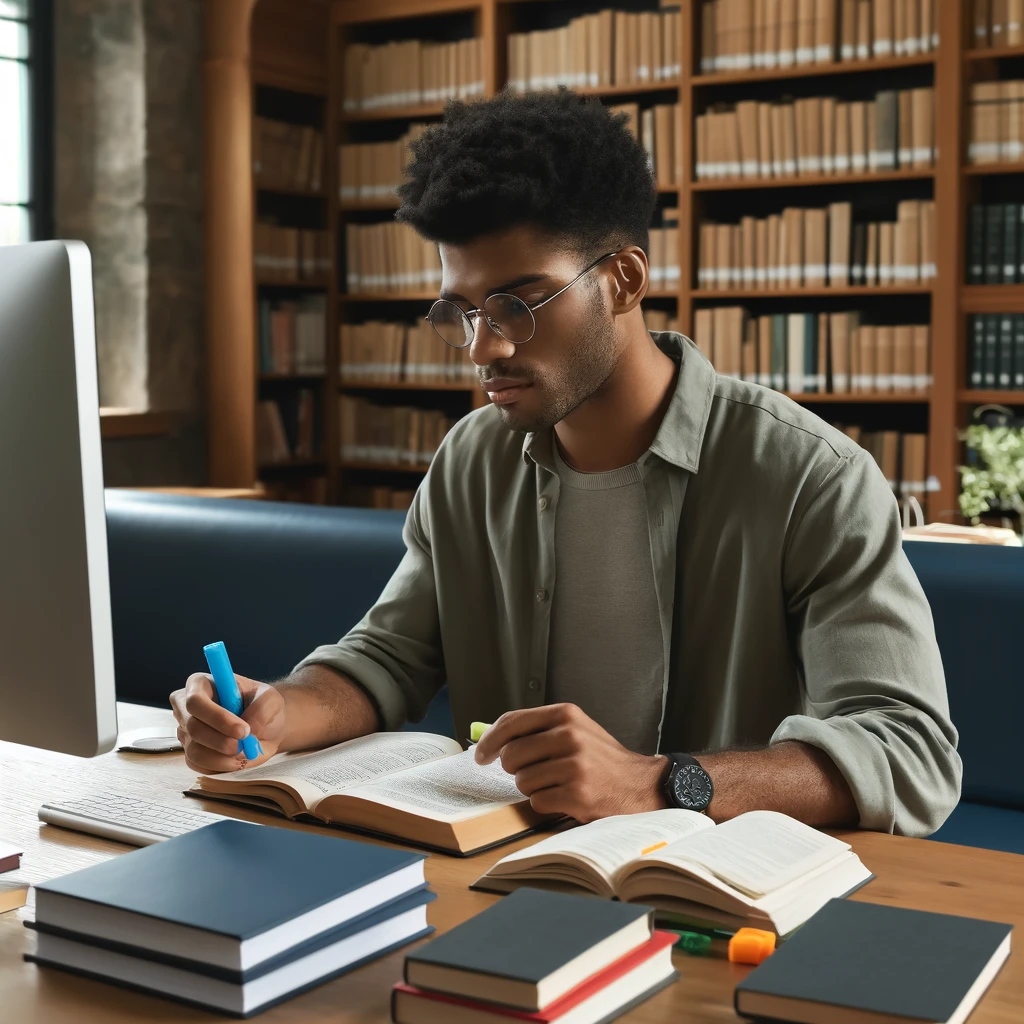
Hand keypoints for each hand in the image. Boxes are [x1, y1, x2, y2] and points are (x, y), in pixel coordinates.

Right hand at [170, 673, 286, 774]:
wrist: (263, 726)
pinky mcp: (190, 752)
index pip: (196, 701)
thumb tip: (248, 729)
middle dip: (222, 741)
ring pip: (194, 751)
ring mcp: (185, 731)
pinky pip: (198, 765)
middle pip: (193, 728)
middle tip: (247, 746)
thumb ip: (262, 710)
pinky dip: (219, 767)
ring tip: (245, 754)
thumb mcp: (270, 699)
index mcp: (200, 684)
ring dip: (222, 758)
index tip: (243, 730)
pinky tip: (236, 760)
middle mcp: (185, 708)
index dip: (217, 718)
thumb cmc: (261, 706)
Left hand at [473, 703, 667, 822]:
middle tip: (534, 772)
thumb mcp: (576, 730)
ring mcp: (575, 766)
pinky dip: (546, 803)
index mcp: (566, 715)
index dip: (490, 740)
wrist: (640, 785)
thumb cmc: (601, 759)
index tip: (481, 754)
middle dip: (515, 769)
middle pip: (511, 755)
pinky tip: (566, 797)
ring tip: (557, 784)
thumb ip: (538, 729)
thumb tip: (491, 738)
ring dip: (533, 788)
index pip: (512, 721)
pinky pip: (537, 801)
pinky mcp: (578, 794)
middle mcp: (570, 736)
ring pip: (522, 781)